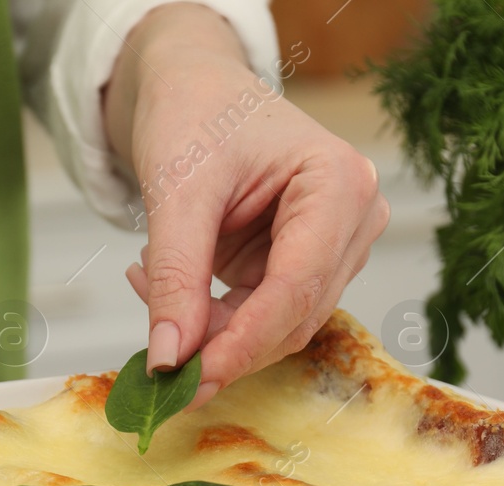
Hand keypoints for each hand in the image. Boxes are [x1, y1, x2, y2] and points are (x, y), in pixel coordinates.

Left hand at [105, 3, 388, 404]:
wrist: (194, 88)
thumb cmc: (194, 112)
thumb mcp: (176, 191)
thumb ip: (175, 278)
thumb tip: (169, 359)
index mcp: (339, 184)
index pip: (297, 286)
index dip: (244, 341)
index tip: (191, 379)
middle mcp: (354, 219)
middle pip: (294, 315)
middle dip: (224, 344)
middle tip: (159, 364)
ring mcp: (335, 246)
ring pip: (279, 325)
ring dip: (213, 330)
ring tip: (149, 284)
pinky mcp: (307, 265)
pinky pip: (261, 315)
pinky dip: (211, 317)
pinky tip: (166, 286)